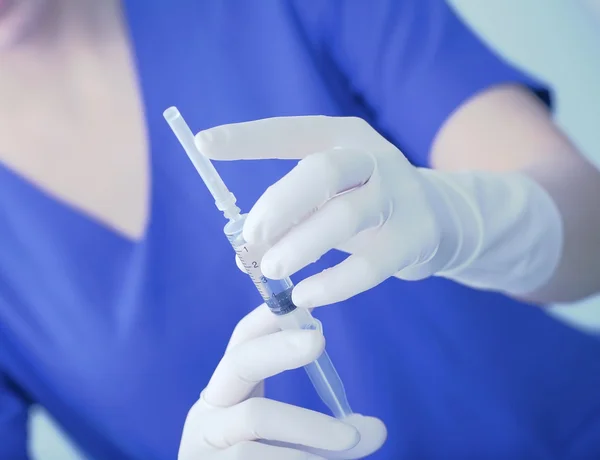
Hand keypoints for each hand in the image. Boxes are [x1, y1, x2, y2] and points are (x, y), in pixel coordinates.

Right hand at [178, 304, 386, 458]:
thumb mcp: (293, 448)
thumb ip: (330, 437)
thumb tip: (378, 428)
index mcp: (228, 396)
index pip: (242, 343)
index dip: (267, 319)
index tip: (299, 300)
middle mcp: (208, 412)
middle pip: (239, 363)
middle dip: (279, 347)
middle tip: (319, 340)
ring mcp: (203, 442)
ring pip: (258, 417)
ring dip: (311, 427)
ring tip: (351, 439)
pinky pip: (260, 456)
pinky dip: (300, 458)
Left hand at [196, 116, 466, 307]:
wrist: (438, 217)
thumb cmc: (365, 204)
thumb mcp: (330, 194)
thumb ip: (292, 214)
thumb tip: (245, 249)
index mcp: (343, 138)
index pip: (292, 132)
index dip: (249, 138)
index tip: (205, 144)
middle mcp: (372, 159)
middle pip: (322, 172)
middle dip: (279, 206)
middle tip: (249, 238)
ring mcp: (398, 196)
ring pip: (345, 217)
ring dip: (301, 245)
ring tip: (271, 270)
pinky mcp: (415, 237)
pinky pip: (372, 265)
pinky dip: (334, 282)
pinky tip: (305, 295)